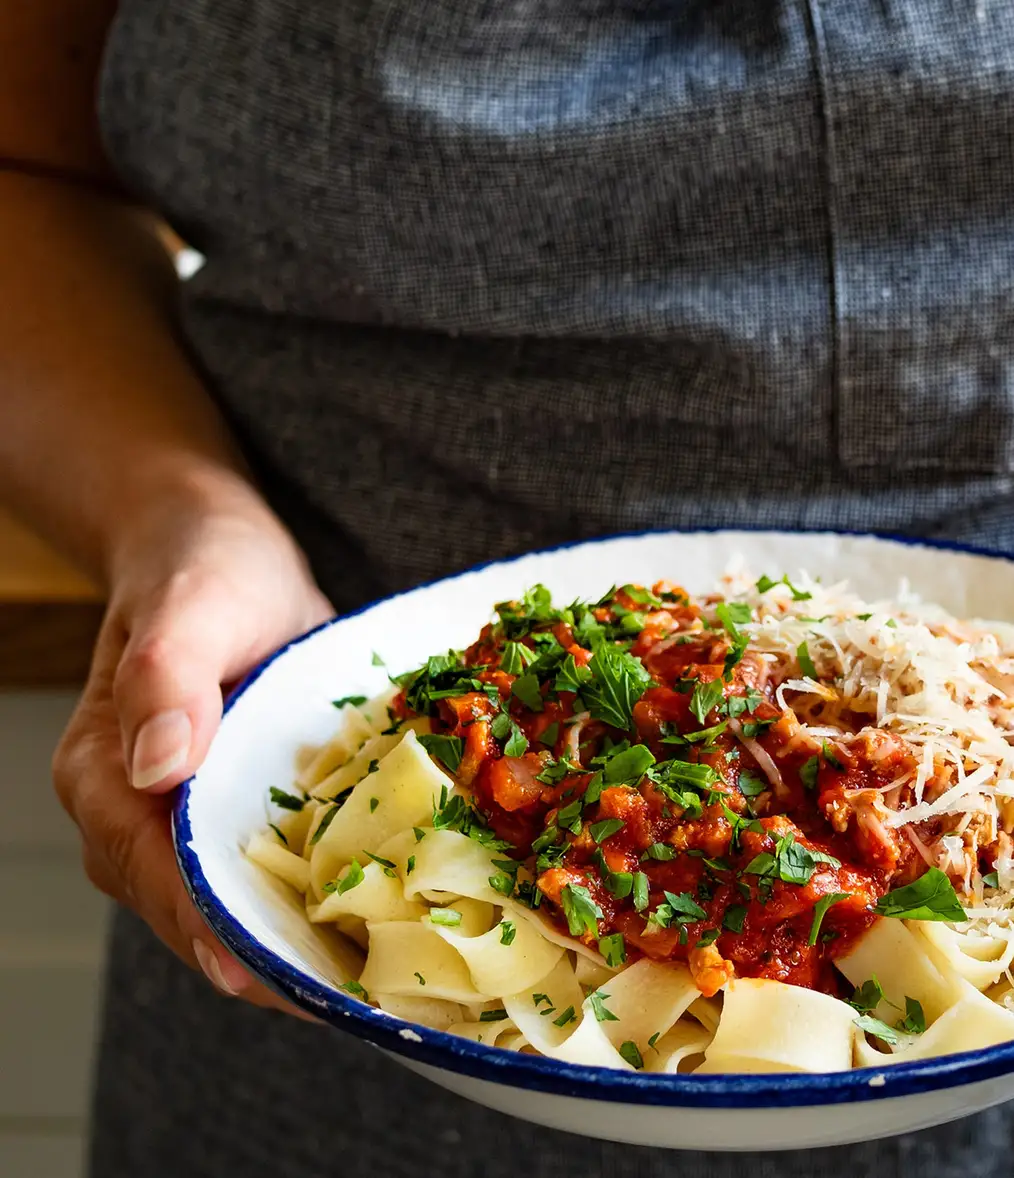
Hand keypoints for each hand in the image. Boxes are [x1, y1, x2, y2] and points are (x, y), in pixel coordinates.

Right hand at [52, 479, 332, 1011]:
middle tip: (360, 999)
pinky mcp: (238, 809)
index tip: (286, 980)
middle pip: (198, 916)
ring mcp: (190, 820)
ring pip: (236, 905)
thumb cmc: (200, 566)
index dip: (220, 933)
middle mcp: (137, 817)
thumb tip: (156, 766)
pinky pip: (270, 871)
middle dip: (273, 960)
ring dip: (301, 941)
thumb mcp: (191, 602)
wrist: (220, 549)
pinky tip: (381, 917)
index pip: (158, 880)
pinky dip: (318, 897)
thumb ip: (164, 674)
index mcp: (104, 779)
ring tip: (381, 980)